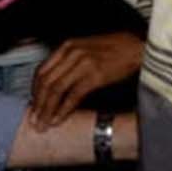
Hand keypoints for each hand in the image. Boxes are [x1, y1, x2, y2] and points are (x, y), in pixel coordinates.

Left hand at [27, 32, 142, 127]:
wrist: (138, 47)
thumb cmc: (115, 49)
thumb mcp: (86, 49)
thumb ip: (70, 61)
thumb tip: (57, 82)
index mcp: (67, 46)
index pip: (42, 70)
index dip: (35, 90)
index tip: (34, 104)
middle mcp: (71, 53)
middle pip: (45, 81)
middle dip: (37, 103)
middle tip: (33, 120)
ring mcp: (83, 64)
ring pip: (56, 90)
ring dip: (47, 110)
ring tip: (43, 124)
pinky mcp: (95, 75)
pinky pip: (73, 95)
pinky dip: (63, 109)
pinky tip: (58, 119)